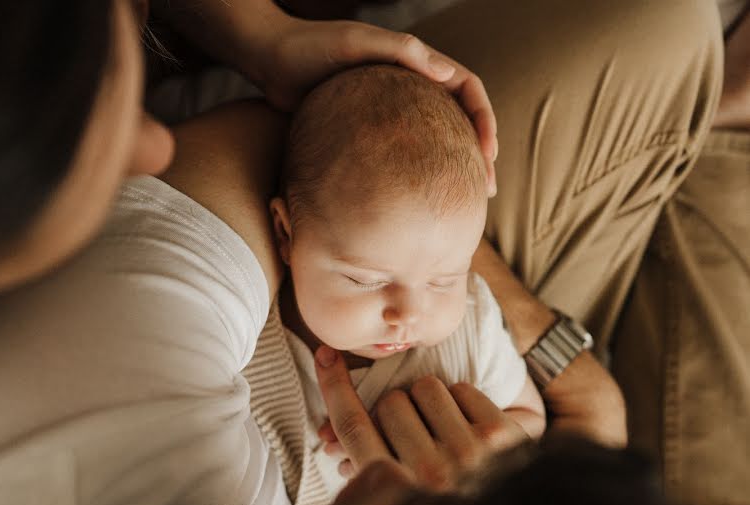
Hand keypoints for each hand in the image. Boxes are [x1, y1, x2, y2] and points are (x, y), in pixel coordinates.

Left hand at [255, 16, 497, 194]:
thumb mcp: (356, 41)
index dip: (484, 120)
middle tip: (485, 193)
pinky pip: (403, 158)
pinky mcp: (368, 133)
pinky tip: (414, 206)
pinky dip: (416, 179)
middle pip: (459, 122)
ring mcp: (391, 113)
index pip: (467, 88)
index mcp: (416, 63)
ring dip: (451, 172)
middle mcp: (411, 87)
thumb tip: (446, 73)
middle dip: (478, 156)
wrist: (270, 63)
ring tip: (458, 207)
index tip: (488, 153)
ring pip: (435, 143)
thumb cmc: (311, 46)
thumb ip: (399, 49)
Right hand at [314, 346, 526, 489]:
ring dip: (429, 402)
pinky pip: (461, 389)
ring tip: (441, 428)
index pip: (352, 427)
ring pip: (425, 388)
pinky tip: (467, 426)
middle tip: (412, 429)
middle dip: (397, 410)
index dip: (334, 387)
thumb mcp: (394, 503)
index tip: (326, 356)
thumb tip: (331, 440)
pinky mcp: (502, 435)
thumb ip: (363, 474)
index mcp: (396, 492)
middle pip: (390, 403)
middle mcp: (430, 474)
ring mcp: (469, 453)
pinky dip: (461, 402)